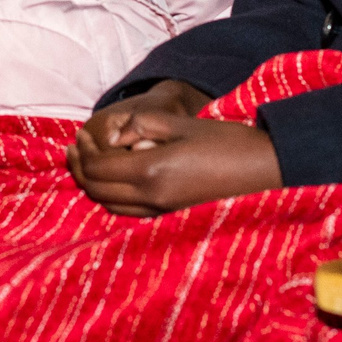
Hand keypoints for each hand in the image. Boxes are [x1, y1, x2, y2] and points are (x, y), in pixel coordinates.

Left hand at [69, 86, 282, 216]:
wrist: (266, 170)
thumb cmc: (227, 141)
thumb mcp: (183, 124)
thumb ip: (143, 126)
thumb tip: (115, 135)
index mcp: (152, 171)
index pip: (99, 168)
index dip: (82, 152)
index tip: (77, 136)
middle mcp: (152, 198)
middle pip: (98, 190)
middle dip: (80, 169)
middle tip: (74, 148)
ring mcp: (162, 212)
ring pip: (110, 205)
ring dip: (94, 185)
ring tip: (88, 163)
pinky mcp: (172, 217)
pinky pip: (129, 211)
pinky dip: (113, 196)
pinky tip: (115, 179)